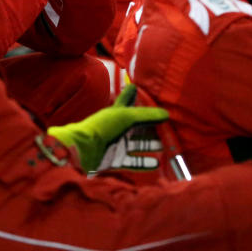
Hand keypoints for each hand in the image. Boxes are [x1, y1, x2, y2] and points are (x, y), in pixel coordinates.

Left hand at [48, 85, 168, 171]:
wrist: (82, 151)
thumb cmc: (102, 127)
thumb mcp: (126, 116)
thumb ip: (147, 115)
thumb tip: (166, 113)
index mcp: (117, 113)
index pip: (127, 100)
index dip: (133, 94)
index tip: (140, 87)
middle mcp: (117, 127)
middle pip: (138, 126)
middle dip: (152, 126)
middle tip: (169, 127)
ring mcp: (116, 144)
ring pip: (137, 144)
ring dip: (151, 145)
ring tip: (166, 146)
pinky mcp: (114, 159)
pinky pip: (132, 161)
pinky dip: (144, 163)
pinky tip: (156, 164)